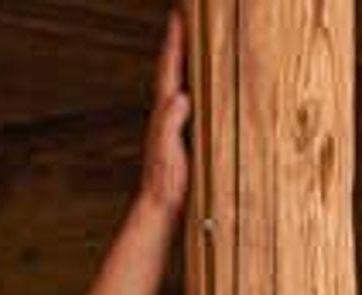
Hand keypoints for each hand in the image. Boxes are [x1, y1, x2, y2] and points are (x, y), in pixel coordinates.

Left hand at [139, 9, 190, 217]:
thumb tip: (180, 96)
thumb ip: (171, 124)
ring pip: (180, 81)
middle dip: (179, 43)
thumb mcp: (169, 152)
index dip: (175, 42)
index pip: (170, 69)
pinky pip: (188, 98)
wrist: (160, 209)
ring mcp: (172, 124)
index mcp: (164, 113)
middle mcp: (166, 114)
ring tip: (193, 41)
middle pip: (173, 68)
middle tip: (185, 18)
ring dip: (185, 60)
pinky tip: (200, 84)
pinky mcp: (181, 135)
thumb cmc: (166, 185)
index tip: (179, 16)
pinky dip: (193, 83)